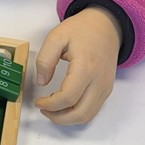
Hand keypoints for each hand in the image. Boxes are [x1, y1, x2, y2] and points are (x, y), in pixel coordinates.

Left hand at [34, 7, 121, 124]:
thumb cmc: (81, 29)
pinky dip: (77, 113)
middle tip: (43, 109)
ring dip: (68, 119)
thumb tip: (42, 82)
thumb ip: (45, 59)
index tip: (38, 102)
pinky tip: (64, 104)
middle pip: (80, 113)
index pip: (68, 98)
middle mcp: (99, 82)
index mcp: (86, 68)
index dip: (50, 105)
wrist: (107, 25)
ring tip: (52, 109)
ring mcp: (105, 87)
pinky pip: (92, 110)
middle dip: (58, 117)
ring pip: (87, 116)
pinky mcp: (106, 89)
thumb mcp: (56, 36)